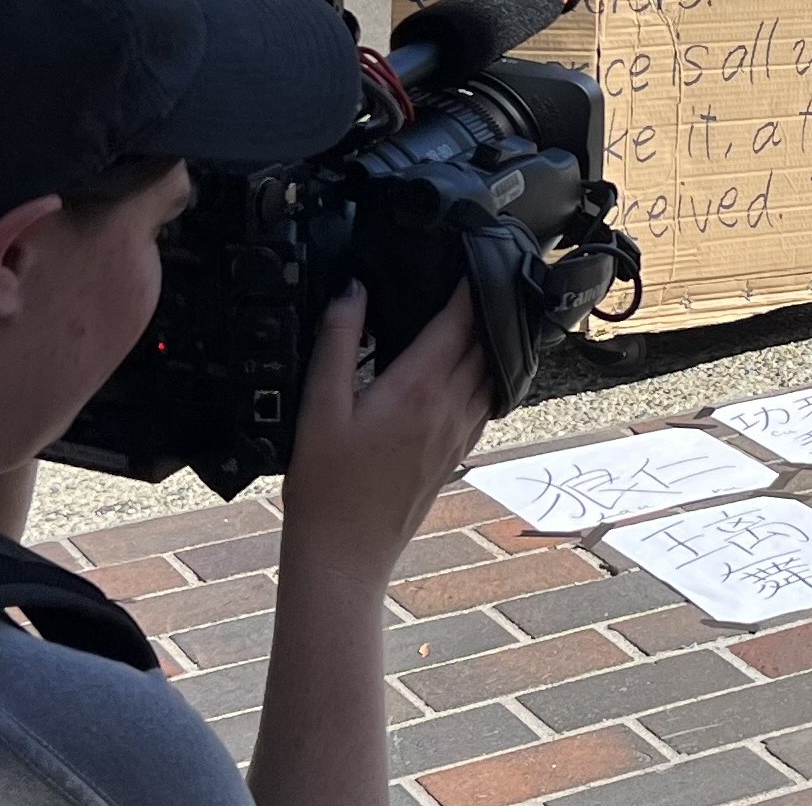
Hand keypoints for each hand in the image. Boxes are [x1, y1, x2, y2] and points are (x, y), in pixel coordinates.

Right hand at [279, 286, 489, 600]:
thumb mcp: (318, 406)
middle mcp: (448, 408)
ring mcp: (457, 434)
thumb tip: (353, 290)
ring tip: (485, 314)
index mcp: (417, 388)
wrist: (345, 555)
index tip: (475, 255)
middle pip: (485, 343)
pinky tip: (472, 372)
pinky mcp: (455, 456)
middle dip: (486, 307)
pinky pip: (485, 404)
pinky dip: (487, 377)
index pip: (460, 321)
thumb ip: (337, 341)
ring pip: (493, 374)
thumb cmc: (326, 486)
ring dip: (492, 342)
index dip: (471, 285)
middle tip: (482, 274)